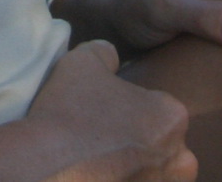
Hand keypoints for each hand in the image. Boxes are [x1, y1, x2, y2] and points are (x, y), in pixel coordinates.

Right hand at [26, 41, 196, 181]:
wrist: (43, 167)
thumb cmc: (69, 112)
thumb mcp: (83, 61)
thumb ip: (105, 52)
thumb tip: (110, 56)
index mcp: (172, 117)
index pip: (159, 109)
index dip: (133, 110)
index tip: (109, 115)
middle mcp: (178, 160)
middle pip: (164, 147)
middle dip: (142, 146)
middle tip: (108, 143)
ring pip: (154, 176)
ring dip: (136, 170)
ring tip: (102, 164)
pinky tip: (98, 178)